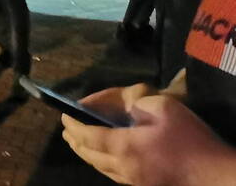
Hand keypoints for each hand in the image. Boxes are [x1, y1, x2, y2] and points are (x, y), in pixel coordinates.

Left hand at [62, 90, 235, 185]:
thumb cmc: (190, 140)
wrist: (215, 176)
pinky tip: (105, 158)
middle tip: (67, 130)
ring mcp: (134, 181)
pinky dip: (102, 163)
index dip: (73, 125)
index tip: (64, 115)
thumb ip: (136, 102)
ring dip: (87, 154)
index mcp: (124, 146)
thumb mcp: (163, 107)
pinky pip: (115, 175)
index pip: (88, 135)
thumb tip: (121, 105)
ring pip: (101, 168)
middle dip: (75, 140)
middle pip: (90, 155)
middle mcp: (123, 167)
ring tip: (79, 143)